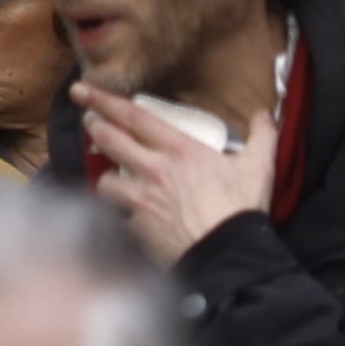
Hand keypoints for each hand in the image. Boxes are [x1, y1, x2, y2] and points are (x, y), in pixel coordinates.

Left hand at [74, 81, 274, 267]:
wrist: (231, 255)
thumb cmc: (243, 210)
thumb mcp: (259, 166)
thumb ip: (261, 135)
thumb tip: (263, 113)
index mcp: (179, 150)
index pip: (133, 116)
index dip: (103, 99)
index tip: (80, 90)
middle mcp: (153, 170)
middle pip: (108, 140)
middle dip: (93, 126)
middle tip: (88, 120)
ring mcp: (140, 200)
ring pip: (105, 180)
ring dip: (106, 177)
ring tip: (112, 179)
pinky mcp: (135, 227)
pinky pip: (116, 216)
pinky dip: (119, 216)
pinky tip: (125, 217)